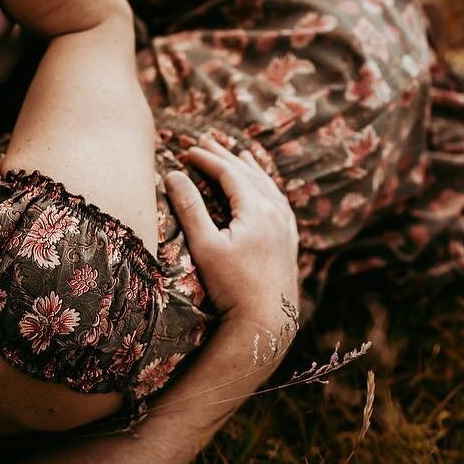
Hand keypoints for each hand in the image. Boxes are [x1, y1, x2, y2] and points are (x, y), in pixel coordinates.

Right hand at [166, 138, 299, 336]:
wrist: (267, 321)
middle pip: (249, 174)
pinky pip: (280, 203)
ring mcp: (286, 227)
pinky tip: (267, 191)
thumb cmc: (232, 285)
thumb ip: (190, 208)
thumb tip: (174, 175)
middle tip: (206, 142)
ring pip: (269, 187)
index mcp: (257, 208)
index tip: (186, 150)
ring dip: (251, 169)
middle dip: (226, 157)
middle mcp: (276, 212)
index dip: (207, 159)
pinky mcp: (289, 242)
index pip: (229, 172)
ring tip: (241, 155)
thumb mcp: (205, 245)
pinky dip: (268, 188)